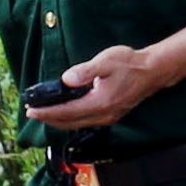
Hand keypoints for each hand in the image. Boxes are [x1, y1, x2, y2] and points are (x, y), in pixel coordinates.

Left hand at [27, 45, 157, 128]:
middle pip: (69, 123)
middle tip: (32, 113)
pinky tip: (65, 113)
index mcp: (99, 103)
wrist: (154, 71)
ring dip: (59, 121)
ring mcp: (108, 118)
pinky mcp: (112, 115)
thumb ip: (85, 71)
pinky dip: (71, 119)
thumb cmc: (130, 63)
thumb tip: (66, 79)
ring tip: (44, 114)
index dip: (46, 112)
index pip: (66, 112)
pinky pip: (85, 122)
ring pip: (77, 124)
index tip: (31, 111)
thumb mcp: (106, 61)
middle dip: (49, 119)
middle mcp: (103, 115)